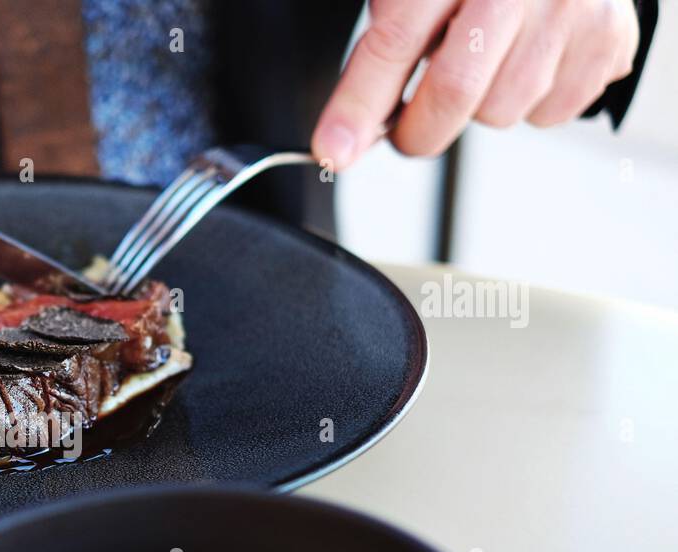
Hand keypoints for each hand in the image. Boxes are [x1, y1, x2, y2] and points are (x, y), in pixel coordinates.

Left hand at [312, 0, 640, 168]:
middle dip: (417, 131)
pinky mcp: (608, 40)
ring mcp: (571, 10)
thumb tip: (345, 138)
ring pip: (500, 112)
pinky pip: (548, 114)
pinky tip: (526, 60)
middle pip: (454, 93)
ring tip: (486, 60)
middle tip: (407, 129)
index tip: (333, 150)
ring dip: (479, 107)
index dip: (357, 105)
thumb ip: (382, 53)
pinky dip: (528, 103)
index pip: (393, 43)